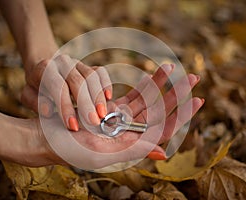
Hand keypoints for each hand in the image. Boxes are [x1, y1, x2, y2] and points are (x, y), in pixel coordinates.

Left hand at [21, 55, 111, 130]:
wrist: (45, 69)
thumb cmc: (37, 87)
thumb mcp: (28, 95)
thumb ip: (34, 101)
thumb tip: (47, 110)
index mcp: (45, 69)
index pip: (58, 87)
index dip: (66, 107)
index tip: (73, 126)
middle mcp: (63, 63)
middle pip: (78, 82)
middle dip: (87, 104)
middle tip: (93, 122)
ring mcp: (78, 63)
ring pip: (92, 77)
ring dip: (98, 97)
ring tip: (103, 115)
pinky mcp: (89, 66)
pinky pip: (101, 72)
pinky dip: (106, 84)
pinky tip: (108, 98)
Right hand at [26, 64, 203, 168]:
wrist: (47, 139)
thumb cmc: (70, 149)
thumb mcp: (102, 153)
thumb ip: (133, 150)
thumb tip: (163, 152)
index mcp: (131, 144)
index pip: (164, 129)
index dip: (182, 115)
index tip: (198, 99)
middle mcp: (130, 132)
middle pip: (160, 111)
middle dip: (177, 94)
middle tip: (194, 77)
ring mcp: (121, 119)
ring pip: (147, 100)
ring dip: (160, 85)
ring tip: (172, 67)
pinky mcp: (111, 108)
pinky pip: (132, 95)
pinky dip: (142, 85)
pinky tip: (150, 75)